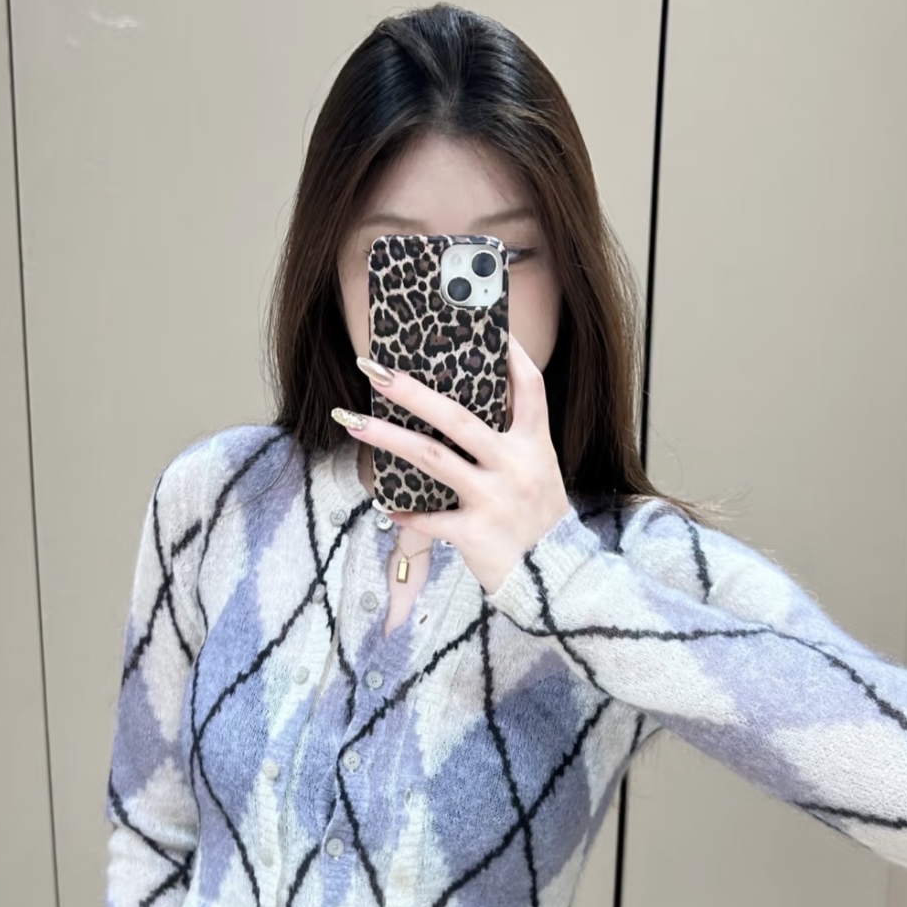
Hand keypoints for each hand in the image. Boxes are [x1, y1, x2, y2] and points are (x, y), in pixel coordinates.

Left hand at [338, 334, 570, 594]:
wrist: (554, 580)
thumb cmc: (539, 522)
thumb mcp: (539, 474)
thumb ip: (510, 443)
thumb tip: (459, 413)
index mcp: (535, 446)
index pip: (529, 388)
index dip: (510, 355)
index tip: (488, 327)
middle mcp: (515, 466)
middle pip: (458, 418)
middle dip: (413, 392)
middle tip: (375, 370)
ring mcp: (494, 499)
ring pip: (433, 460)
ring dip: (388, 439)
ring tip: (352, 421)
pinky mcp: (476, 534)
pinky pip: (430, 520)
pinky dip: (405, 514)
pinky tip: (385, 506)